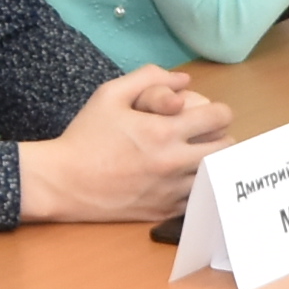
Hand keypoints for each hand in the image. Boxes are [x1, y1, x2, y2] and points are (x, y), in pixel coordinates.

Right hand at [19, 67, 229, 224]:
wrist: (63, 181)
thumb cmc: (85, 135)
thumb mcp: (109, 94)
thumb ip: (148, 77)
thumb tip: (184, 80)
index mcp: (163, 131)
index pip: (219, 117)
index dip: (219, 112)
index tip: (209, 114)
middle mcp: (173, 162)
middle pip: (226, 149)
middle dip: (220, 137)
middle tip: (206, 136)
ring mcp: (170, 190)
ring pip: (215, 176)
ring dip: (210, 164)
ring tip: (196, 157)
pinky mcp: (163, 211)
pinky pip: (198, 199)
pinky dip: (197, 188)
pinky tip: (183, 179)